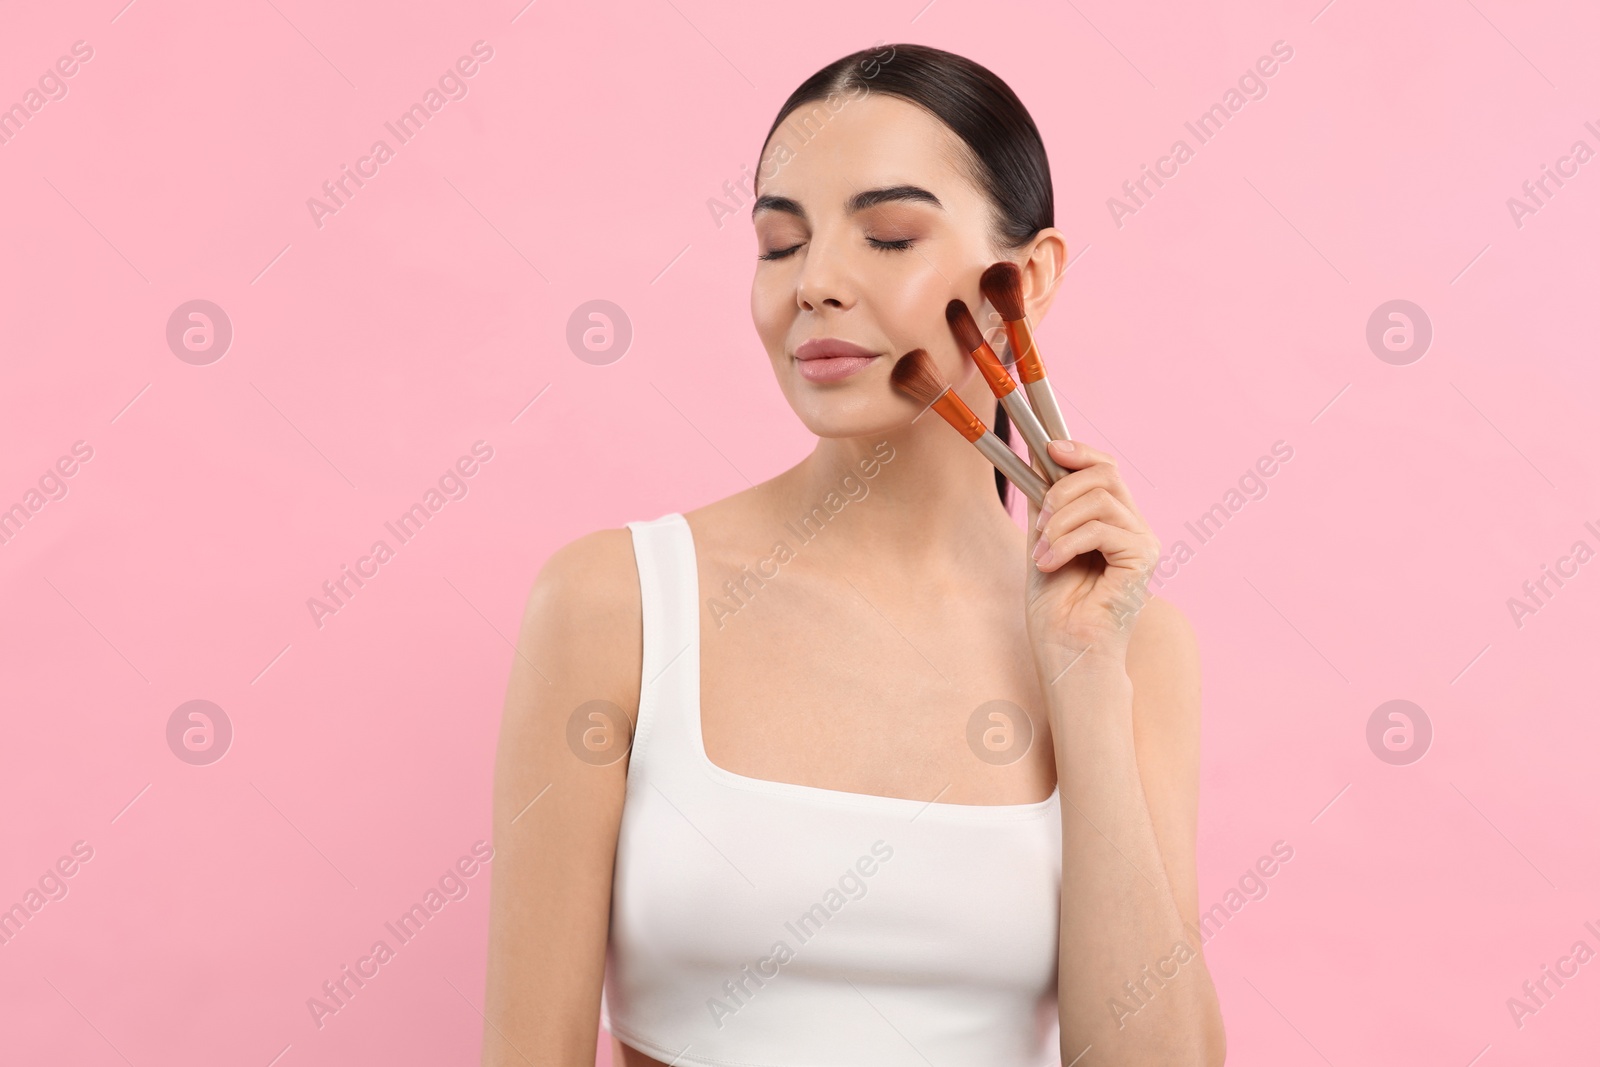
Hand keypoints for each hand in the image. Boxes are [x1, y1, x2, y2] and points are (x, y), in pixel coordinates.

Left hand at [1024, 438, 1160, 666]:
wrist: (1067, 652)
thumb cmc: (1056, 608)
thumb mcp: (1043, 541)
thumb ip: (1046, 503)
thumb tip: (1040, 456)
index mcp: (1112, 520)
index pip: (1105, 468)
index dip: (1079, 451)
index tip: (1047, 447)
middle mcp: (1133, 526)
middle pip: (1105, 472)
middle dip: (1061, 489)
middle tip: (1040, 524)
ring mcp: (1143, 541)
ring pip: (1100, 498)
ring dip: (1060, 522)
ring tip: (1042, 554)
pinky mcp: (1144, 557)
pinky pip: (1102, 528)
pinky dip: (1067, 543)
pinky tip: (1050, 563)